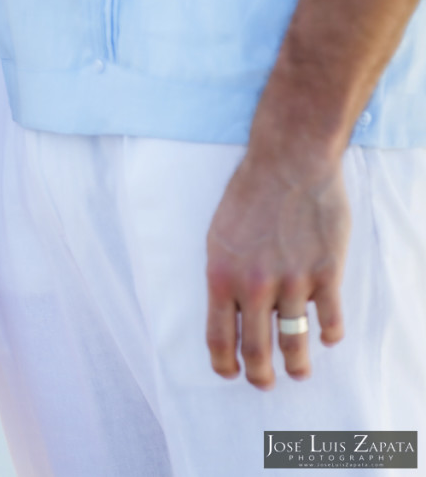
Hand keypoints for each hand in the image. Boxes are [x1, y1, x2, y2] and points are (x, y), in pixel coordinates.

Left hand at [206, 152, 347, 388]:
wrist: (288, 164)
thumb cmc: (248, 197)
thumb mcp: (218, 237)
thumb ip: (224, 277)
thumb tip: (231, 313)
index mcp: (221, 277)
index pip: (218, 336)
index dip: (224, 363)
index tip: (229, 374)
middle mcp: (255, 286)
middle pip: (257, 348)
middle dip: (260, 374)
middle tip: (264, 383)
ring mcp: (293, 281)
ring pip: (295, 341)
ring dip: (298, 364)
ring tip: (299, 372)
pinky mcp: (327, 273)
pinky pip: (329, 319)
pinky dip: (329, 334)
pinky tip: (328, 337)